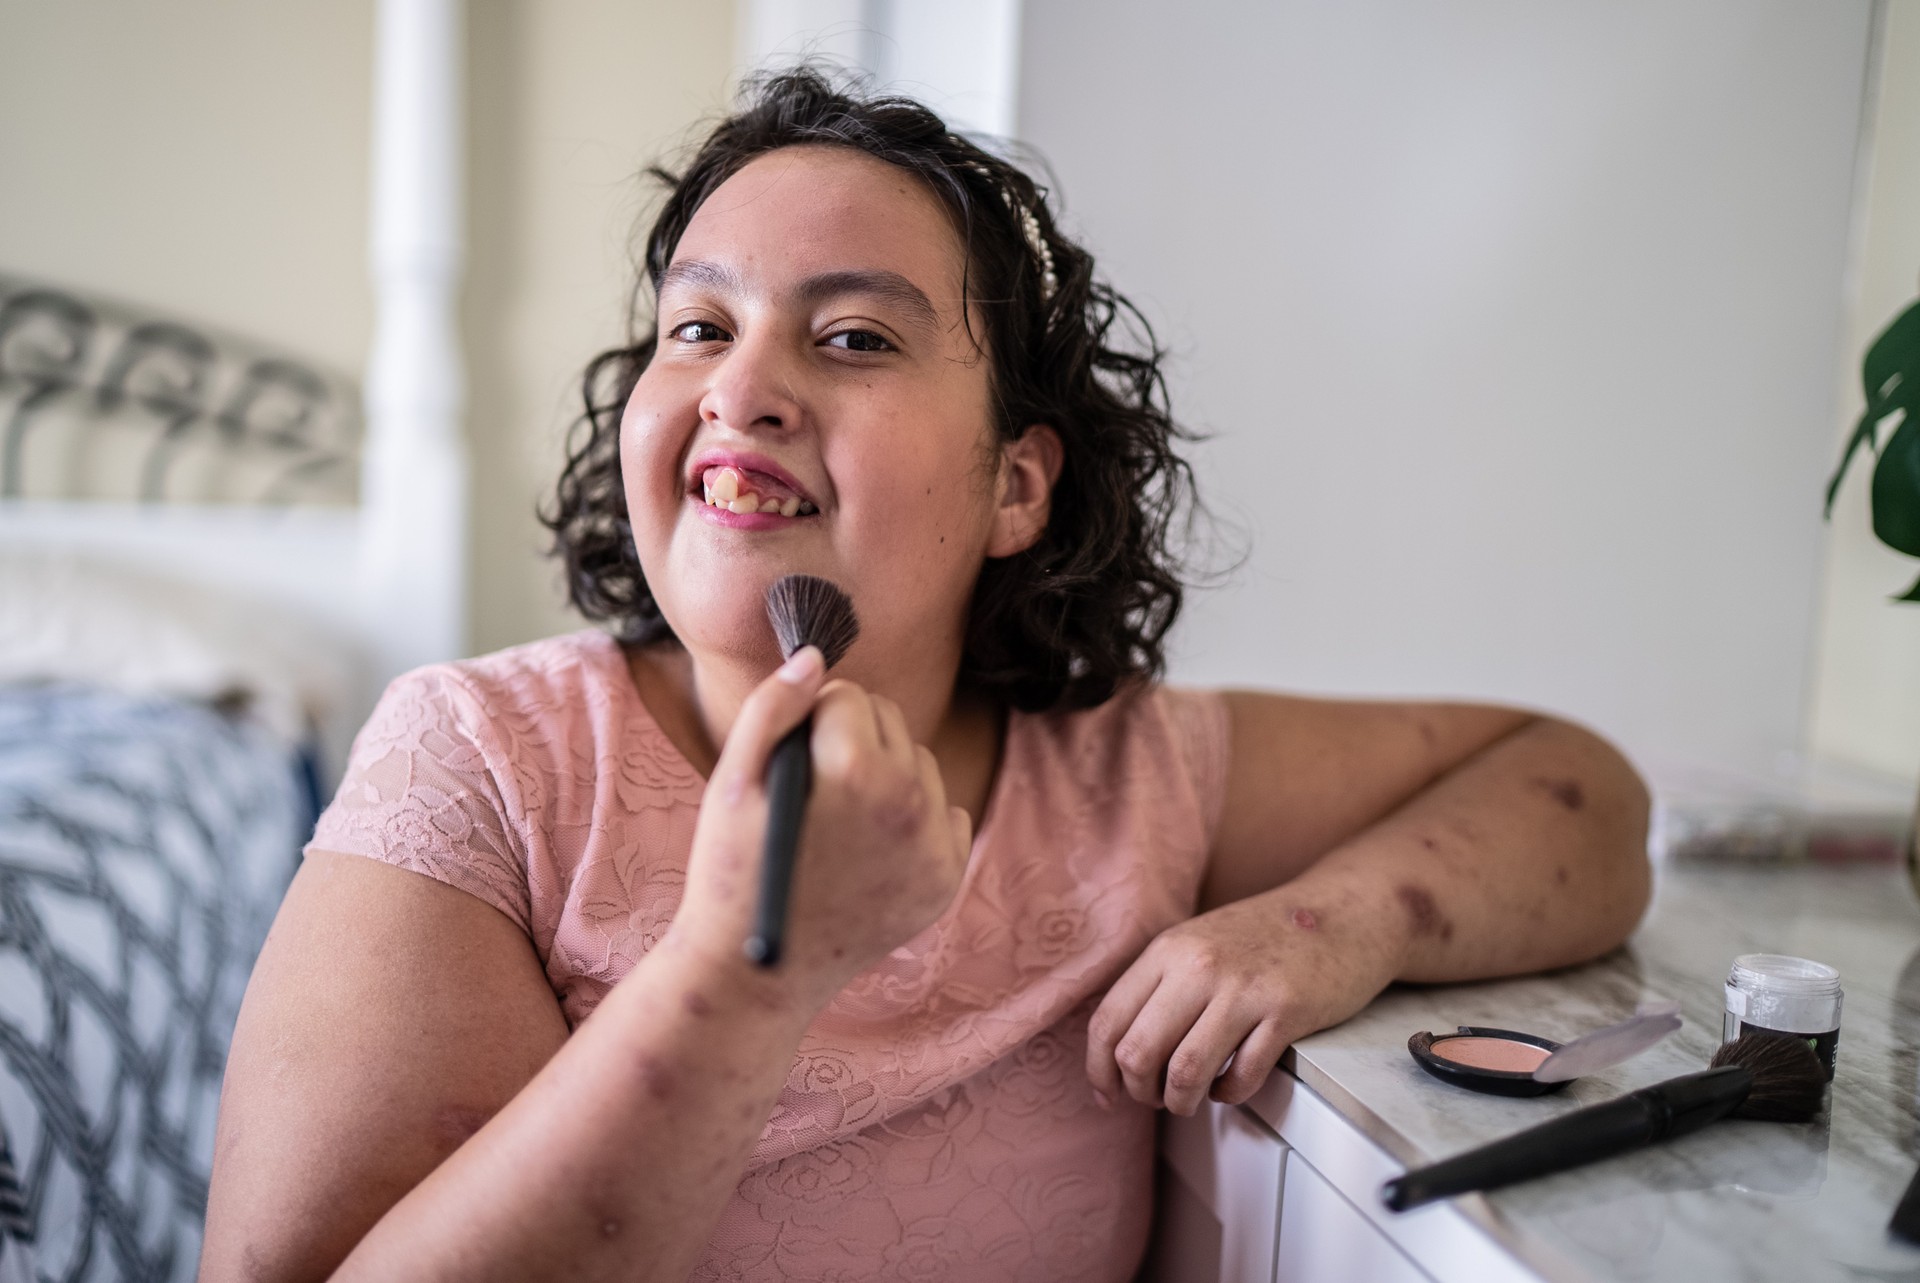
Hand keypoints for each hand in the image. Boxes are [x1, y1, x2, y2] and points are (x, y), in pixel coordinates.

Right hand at [668, 648, 972, 1009]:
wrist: (759, 974)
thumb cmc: (732, 872)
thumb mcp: (732, 783)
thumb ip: (774, 708)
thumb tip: (814, 657)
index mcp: (854, 768)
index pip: (846, 695)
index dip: (808, 720)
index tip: (791, 761)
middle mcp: (908, 800)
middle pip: (888, 719)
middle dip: (849, 738)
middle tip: (813, 793)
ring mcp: (934, 843)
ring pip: (919, 760)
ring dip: (884, 774)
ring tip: (838, 822)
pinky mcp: (947, 878)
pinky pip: (945, 810)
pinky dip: (914, 819)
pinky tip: (869, 851)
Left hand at [1085, 890, 1404, 1114]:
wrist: (1343, 912)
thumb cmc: (1268, 935)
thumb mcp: (1199, 941)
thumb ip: (1160, 983)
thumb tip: (1120, 1048)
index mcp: (1168, 949)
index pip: (1108, 1021)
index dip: (1098, 1070)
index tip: (1107, 1093)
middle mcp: (1198, 966)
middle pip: (1138, 1053)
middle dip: (1140, 1092)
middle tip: (1155, 1098)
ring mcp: (1242, 989)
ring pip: (1185, 1072)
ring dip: (1182, 1101)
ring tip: (1190, 1100)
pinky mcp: (1285, 1013)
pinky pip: (1242, 1076)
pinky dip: (1229, 1095)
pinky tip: (1231, 1087)